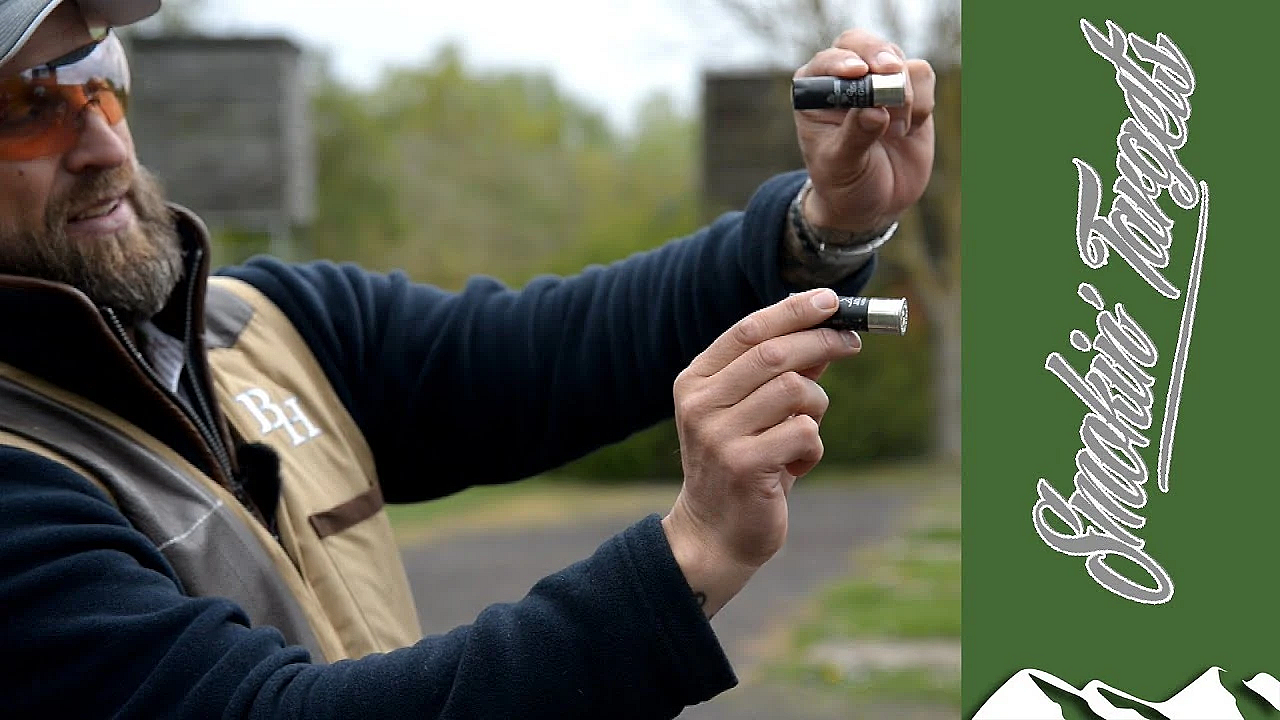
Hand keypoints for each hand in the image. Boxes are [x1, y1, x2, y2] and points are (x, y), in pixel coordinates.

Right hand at [662, 289, 861, 616]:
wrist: (715, 533)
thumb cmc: (742, 464)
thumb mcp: (755, 412)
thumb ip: (782, 372)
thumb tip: (828, 329)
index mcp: (695, 382)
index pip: (748, 330)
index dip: (793, 310)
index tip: (831, 300)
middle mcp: (700, 404)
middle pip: (775, 354)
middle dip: (822, 343)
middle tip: (852, 344)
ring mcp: (718, 435)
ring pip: (795, 391)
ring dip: (816, 408)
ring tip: (804, 433)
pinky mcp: (744, 466)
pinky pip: (804, 433)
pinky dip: (813, 448)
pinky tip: (796, 467)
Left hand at [793, 29, 936, 232]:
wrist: (873, 204)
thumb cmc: (843, 183)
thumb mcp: (842, 166)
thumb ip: (855, 137)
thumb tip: (875, 112)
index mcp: (814, 93)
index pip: (826, 62)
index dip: (842, 61)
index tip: (858, 73)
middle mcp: (845, 80)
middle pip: (861, 44)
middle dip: (879, 55)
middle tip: (891, 72)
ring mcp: (878, 82)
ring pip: (898, 60)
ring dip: (902, 92)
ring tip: (894, 131)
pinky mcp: (909, 91)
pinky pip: (922, 76)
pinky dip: (921, 102)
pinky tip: (907, 130)